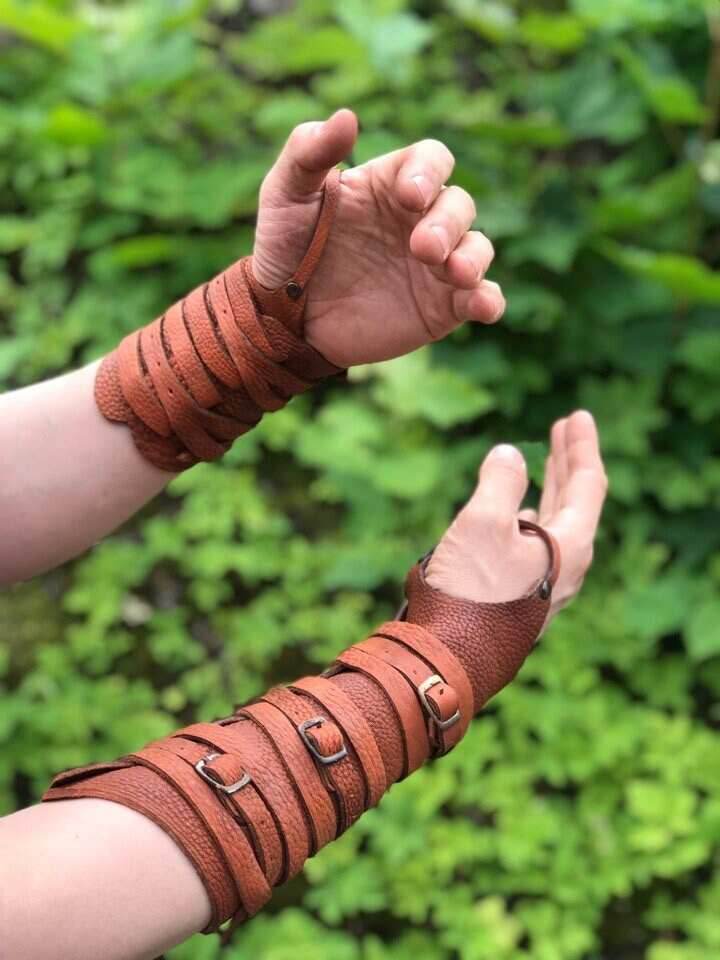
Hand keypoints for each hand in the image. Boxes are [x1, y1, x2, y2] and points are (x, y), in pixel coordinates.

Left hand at [252, 109, 503, 367]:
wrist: (283, 317)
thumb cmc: (285, 247)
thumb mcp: (284, 195)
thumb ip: (308, 152)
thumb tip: (348, 117)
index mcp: (391, 185)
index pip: (431, 160)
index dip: (429, 172)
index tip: (409, 196)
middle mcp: (420, 221)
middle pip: (459, 204)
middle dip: (448, 222)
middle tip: (422, 248)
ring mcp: (434, 266)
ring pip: (477, 248)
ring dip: (473, 257)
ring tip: (455, 272)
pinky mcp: (440, 308)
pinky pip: (480, 299)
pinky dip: (489, 301)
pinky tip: (483, 307)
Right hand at [425, 410, 606, 621]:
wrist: (449, 659)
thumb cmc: (468, 593)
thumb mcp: (482, 523)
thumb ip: (501, 481)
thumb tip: (510, 455)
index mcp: (569, 547)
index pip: (588, 484)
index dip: (581, 446)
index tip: (575, 415)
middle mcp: (566, 567)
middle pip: (576, 502)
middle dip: (568, 462)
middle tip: (564, 429)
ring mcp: (547, 585)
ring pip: (557, 524)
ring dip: (551, 487)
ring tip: (546, 464)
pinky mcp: (524, 597)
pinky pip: (538, 544)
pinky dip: (533, 515)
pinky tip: (522, 513)